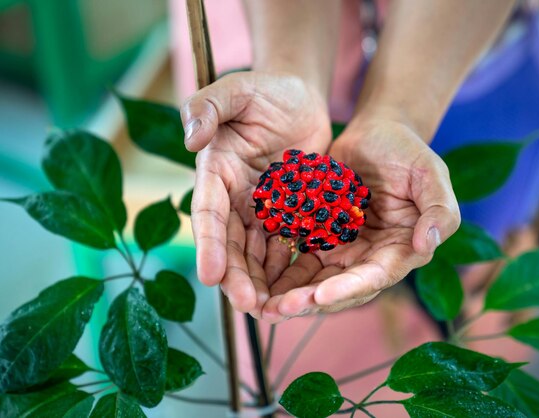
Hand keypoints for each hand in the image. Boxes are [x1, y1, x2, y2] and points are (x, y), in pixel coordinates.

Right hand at [181, 72, 331, 315]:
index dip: (209, 245)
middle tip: (250, 306)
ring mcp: (260, 208)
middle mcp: (233, 197)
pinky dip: (288, 269)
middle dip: (238, 277)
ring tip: (274, 310)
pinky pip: (285, 246)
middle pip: (232, 244)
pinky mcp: (287, 213)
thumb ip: (208, 107)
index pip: (208, 214)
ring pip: (257, 254)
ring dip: (262, 282)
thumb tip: (191, 138)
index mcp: (216, 173)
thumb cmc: (263, 90)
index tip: (210, 276)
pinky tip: (297, 291)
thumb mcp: (235, 89)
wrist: (298, 97)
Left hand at [261, 117, 460, 321]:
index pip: (375, 277)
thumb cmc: (408, 151)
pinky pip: (300, 261)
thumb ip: (439, 209)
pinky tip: (256, 278)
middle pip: (340, 289)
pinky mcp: (322, 238)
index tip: (319, 296)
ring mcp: (345, 250)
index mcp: (401, 250)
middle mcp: (372, 258)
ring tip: (260, 304)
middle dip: (310, 302)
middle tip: (278, 310)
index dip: (348, 289)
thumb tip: (425, 245)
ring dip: (290, 296)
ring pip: (316, 282)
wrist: (376, 134)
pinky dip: (281, 272)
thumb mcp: (432, 174)